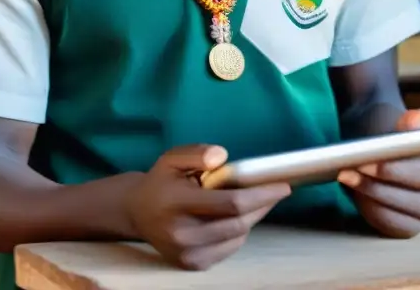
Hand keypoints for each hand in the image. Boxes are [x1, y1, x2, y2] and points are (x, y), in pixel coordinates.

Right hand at [125, 144, 290, 269]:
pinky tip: (234, 217)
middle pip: (239, 223)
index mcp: (176, 204)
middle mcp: (182, 234)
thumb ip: (197, 153)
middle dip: (263, 205)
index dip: (261, 195)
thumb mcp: (173, 158)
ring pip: (238, 236)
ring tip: (254, 200)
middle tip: (276, 190)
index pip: (230, 203)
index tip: (282, 186)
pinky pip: (230, 248)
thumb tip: (222, 157)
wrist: (136, 213)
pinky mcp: (193, 264)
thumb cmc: (161, 182)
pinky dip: (239, 231)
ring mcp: (187, 254)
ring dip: (253, 217)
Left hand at [337, 109, 419, 237]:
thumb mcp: (392, 122)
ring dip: (371, 200)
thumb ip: (407, 123)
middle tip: (348, 173)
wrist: (369, 146)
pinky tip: (356, 197)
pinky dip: (372, 214)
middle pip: (413, 202)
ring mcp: (416, 214)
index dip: (393, 172)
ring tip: (347, 181)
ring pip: (401, 217)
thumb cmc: (382, 136)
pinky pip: (390, 228)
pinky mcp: (401, 226)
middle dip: (377, 188)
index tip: (366, 163)